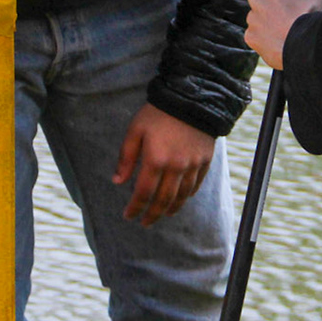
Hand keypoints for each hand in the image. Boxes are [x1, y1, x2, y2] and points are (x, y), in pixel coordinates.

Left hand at [113, 104, 214, 226]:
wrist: (191, 98)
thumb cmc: (157, 113)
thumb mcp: (135, 131)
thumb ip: (126, 158)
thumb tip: (117, 181)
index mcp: (155, 160)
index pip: (144, 193)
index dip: (135, 207)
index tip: (128, 216)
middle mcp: (175, 167)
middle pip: (164, 200)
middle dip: (153, 214)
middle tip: (145, 222)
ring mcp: (192, 165)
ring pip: (181, 196)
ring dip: (171, 209)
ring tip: (163, 214)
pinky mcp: (204, 161)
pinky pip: (195, 185)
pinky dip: (187, 195)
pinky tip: (180, 199)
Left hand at [246, 0, 321, 69]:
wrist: (311, 44)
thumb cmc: (318, 14)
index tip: (295, 1)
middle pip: (265, 1)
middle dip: (275, 7)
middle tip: (292, 17)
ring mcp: (252, 19)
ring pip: (260, 19)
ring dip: (271, 24)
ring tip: (289, 31)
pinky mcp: (251, 38)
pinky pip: (258, 37)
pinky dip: (268, 39)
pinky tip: (282, 41)